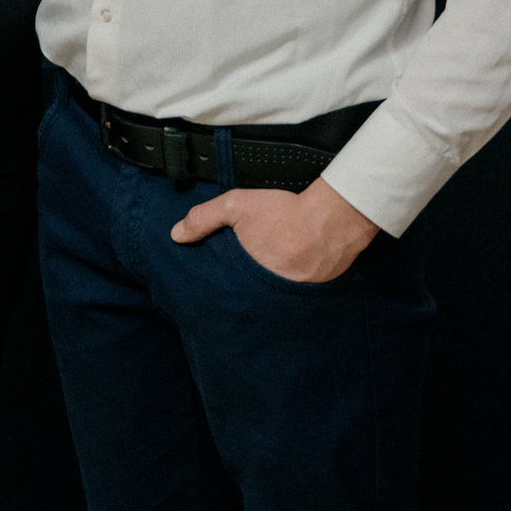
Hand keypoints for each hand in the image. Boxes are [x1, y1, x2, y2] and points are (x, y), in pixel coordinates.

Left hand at [170, 178, 378, 282]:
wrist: (333, 220)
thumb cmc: (286, 213)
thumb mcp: (237, 206)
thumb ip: (204, 218)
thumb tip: (176, 235)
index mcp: (245, 282)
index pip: (220, 298)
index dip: (213, 293)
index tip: (204, 291)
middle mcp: (266, 298)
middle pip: (243, 303)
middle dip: (236, 297)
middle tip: (234, 285)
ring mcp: (289, 301)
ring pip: (266, 302)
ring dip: (261, 294)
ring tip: (259, 278)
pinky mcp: (310, 298)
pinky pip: (290, 298)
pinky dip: (285, 289)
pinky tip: (285, 272)